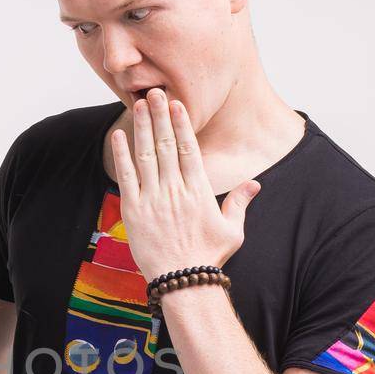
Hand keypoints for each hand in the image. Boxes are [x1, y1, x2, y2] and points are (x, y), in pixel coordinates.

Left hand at [109, 88, 260, 285]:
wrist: (182, 282)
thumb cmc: (209, 257)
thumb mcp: (233, 230)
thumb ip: (239, 203)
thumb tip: (255, 183)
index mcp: (198, 191)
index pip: (188, 149)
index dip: (181, 124)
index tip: (177, 103)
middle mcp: (175, 190)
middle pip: (165, 145)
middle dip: (160, 116)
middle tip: (155, 91)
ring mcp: (153, 200)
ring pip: (145, 155)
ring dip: (141, 127)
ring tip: (139, 104)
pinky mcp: (134, 212)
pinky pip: (126, 177)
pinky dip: (122, 155)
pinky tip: (119, 135)